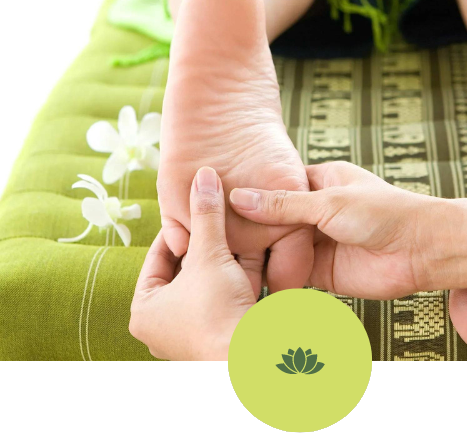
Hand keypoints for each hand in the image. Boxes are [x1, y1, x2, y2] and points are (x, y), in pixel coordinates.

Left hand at [131, 168, 255, 360]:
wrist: (254, 357)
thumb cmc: (217, 312)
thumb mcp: (209, 256)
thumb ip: (206, 216)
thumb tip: (203, 176)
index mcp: (145, 311)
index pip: (157, 258)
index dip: (176, 230)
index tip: (191, 208)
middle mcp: (164, 326)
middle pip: (183, 271)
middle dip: (203, 245)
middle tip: (214, 219)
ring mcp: (192, 333)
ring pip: (206, 284)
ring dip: (222, 260)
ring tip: (235, 233)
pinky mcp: (219, 336)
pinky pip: (224, 298)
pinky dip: (236, 278)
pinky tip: (250, 256)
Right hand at [230, 162, 442, 299]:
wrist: (420, 251)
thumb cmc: (385, 213)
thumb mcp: (329, 201)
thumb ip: (283, 204)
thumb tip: (239, 197)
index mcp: (320, 183)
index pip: (275, 186)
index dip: (249, 192)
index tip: (217, 197)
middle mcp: (315, 213)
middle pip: (273, 218)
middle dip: (250, 225)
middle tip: (214, 230)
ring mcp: (317, 243)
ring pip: (279, 247)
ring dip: (259, 252)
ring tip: (223, 254)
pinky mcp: (321, 271)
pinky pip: (291, 272)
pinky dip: (274, 275)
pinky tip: (249, 275)